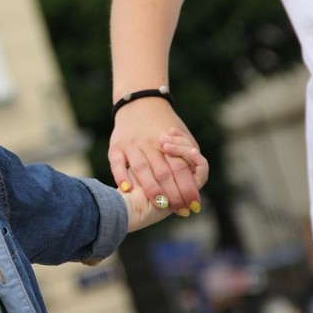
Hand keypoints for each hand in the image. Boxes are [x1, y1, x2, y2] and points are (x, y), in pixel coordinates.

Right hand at [109, 98, 205, 215]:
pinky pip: (117, 162)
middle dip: (172, 193)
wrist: (139, 102)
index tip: (193, 204)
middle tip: (179, 209)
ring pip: (141, 168)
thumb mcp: (183, 136)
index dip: (187, 187)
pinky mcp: (116, 147)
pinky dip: (121, 175)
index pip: (180, 168)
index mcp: (169, 143)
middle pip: (163, 171)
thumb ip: (189, 156)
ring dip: (151, 188)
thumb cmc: (164, 126)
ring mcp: (132, 145)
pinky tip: (126, 189)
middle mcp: (151, 144)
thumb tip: (196, 182)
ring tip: (159, 204)